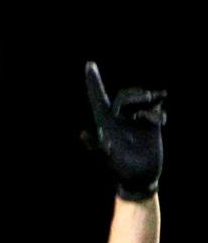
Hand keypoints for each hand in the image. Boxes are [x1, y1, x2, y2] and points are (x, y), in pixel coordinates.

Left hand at [83, 63, 164, 199]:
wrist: (141, 178)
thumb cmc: (120, 170)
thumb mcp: (107, 158)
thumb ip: (96, 146)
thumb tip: (82, 134)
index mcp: (106, 123)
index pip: (98, 98)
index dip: (94, 82)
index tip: (88, 64)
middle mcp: (120, 119)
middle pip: (126, 95)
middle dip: (136, 94)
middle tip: (149, 97)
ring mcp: (136, 120)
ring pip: (142, 100)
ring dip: (149, 98)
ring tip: (157, 102)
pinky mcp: (150, 124)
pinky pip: (156, 108)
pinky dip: (158, 110)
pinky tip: (161, 120)